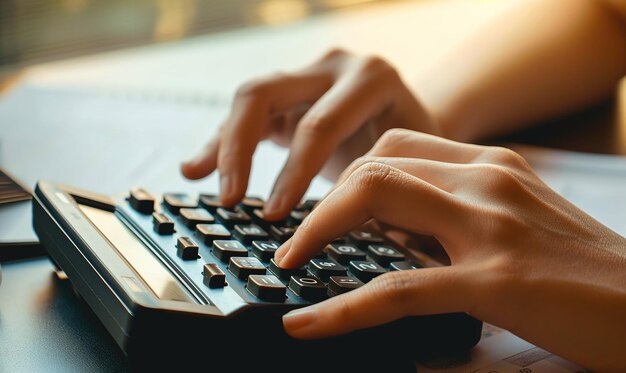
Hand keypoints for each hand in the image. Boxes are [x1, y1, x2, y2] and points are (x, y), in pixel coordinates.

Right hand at [181, 49, 434, 219]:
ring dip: (222, 143)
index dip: (293, 173)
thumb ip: (373, 184)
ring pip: (248, 101)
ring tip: (195, 175)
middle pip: (265, 94)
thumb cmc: (416, 150)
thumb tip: (337, 232)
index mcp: (371, 78)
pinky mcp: (288, 93)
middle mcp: (334, 66)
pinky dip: (223, 143)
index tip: (275, 218)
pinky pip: (247, 117)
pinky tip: (196, 168)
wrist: (416, 124)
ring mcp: (306, 75)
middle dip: (240, 149)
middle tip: (229, 200)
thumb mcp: (406, 164)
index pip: (319, 125)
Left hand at [277, 129, 625, 371]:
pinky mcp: (493, 281)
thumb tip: (393, 229)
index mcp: (492, 166)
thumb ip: (459, 212)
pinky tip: (308, 324)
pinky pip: (396, 289)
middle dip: (322, 200)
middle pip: (375, 163)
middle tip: (295, 240)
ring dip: (318, 232)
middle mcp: (486, 181)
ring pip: (374, 200)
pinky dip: (342, 309)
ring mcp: (490, 226)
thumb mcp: (519, 219)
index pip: (397, 146)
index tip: (328, 210)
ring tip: (290, 263)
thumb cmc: (584, 269)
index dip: (350, 175)